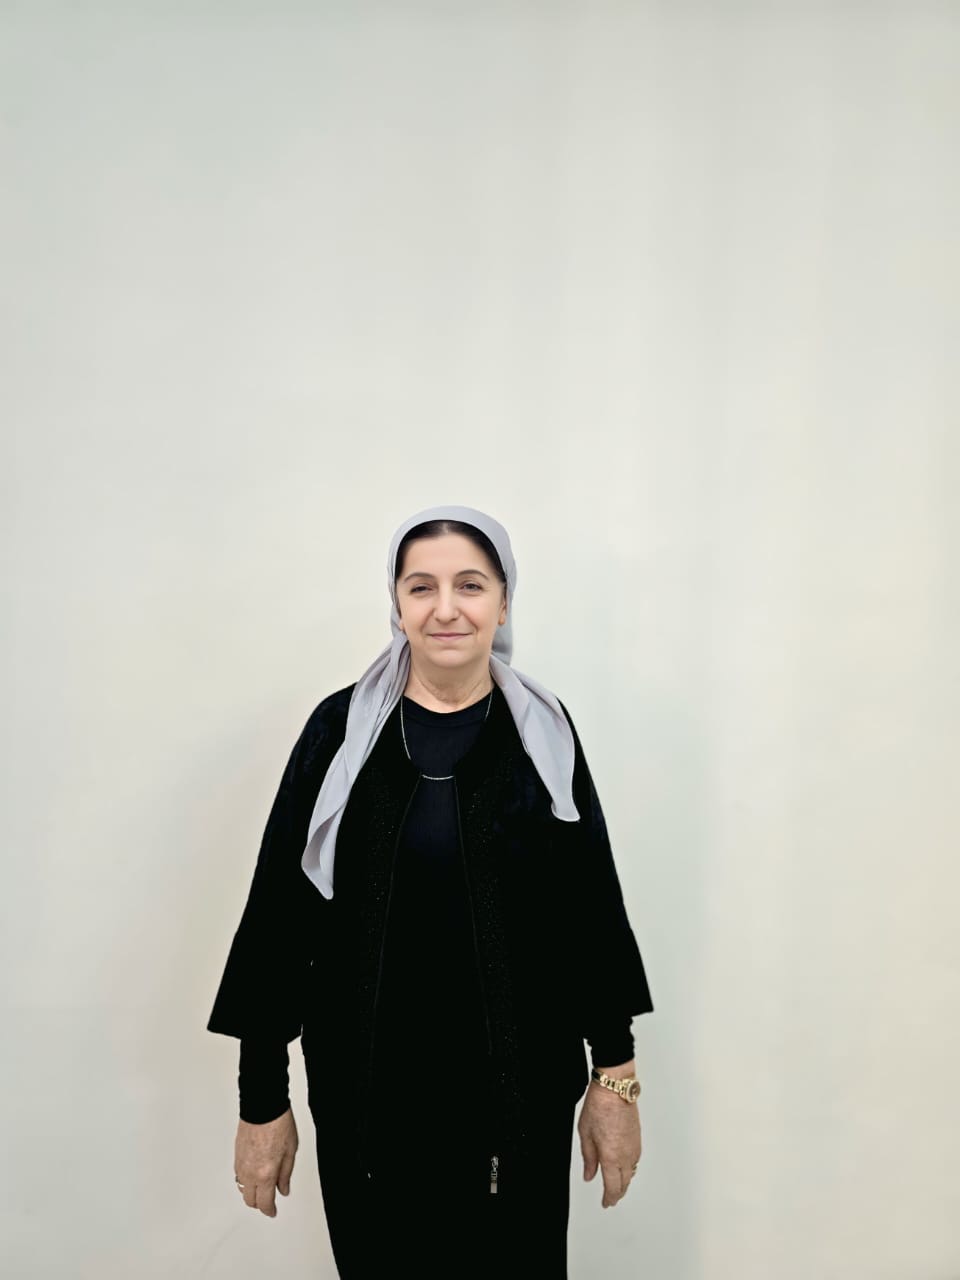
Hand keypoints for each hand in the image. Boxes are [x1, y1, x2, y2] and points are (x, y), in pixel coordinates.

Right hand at [234, 1106, 297, 1216]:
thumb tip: (284, 1189)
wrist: (263, 1107)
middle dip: (260, 1204)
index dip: (270, 1211)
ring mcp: (241, 1164)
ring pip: (242, 1189)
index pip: (265, 1203)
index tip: (273, 1212)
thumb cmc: (278, 1124)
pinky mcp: (236, 1156)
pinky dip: (245, 1180)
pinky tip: (253, 1175)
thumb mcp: (291, 1151)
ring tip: (261, 1189)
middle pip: (250, 1200)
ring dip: (251, 1192)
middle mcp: (250, 1173)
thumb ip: (286, 1174)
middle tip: (268, 1202)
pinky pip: (238, 1176)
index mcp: (266, 1174)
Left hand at [578, 1082, 641, 1208]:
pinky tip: (624, 1167)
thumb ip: (588, 1158)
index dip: (609, 1198)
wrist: (615, 1089)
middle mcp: (625, 1155)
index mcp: (610, 1157)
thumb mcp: (585, 1134)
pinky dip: (630, 1169)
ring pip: (632, 1173)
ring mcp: (634, 1147)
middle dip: (617, 1193)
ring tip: (617, 1185)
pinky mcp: (638, 1139)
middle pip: (624, 1183)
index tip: (606, 1203)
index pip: (612, 1187)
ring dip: (625, 1182)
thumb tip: (589, 1175)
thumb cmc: (599, 1107)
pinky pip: (635, 1161)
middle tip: (611, 1199)